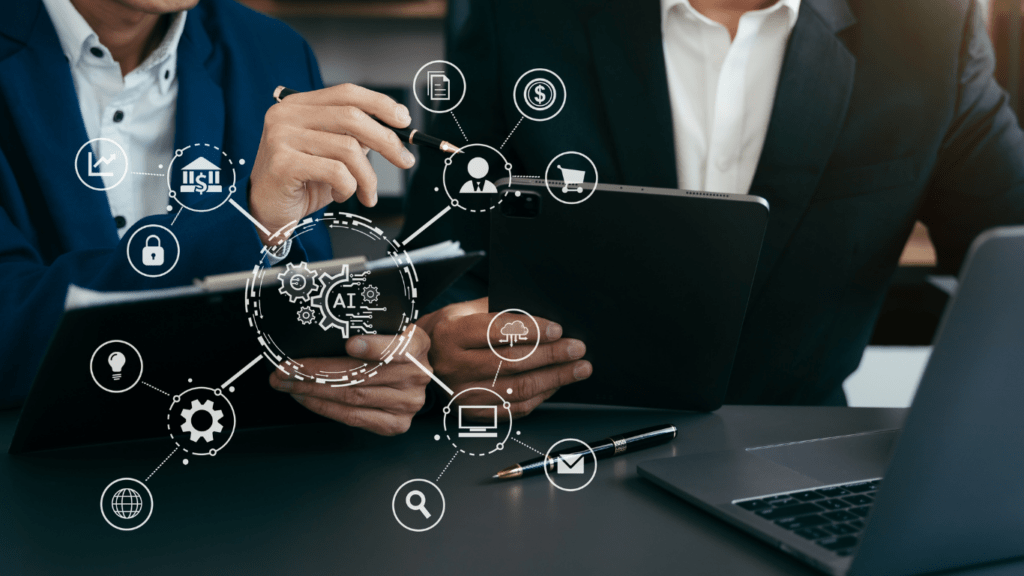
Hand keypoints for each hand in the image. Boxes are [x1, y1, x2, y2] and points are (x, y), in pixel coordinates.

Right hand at [248, 83, 416, 243]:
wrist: (267, 213)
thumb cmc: (300, 184)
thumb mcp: (331, 155)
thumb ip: (353, 139)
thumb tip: (391, 133)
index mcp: (299, 106)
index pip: (346, 93)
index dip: (380, 104)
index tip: (404, 120)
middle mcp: (287, 115)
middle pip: (352, 117)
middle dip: (387, 141)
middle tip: (404, 160)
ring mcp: (282, 137)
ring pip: (349, 149)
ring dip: (368, 177)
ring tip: (366, 193)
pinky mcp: (283, 163)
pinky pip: (336, 172)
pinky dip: (349, 188)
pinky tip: (341, 195)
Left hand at [268, 325, 430, 435]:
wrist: (414, 369)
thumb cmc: (392, 346)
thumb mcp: (390, 328)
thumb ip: (368, 328)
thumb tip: (322, 331)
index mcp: (417, 345)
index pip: (397, 348)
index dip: (373, 347)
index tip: (349, 344)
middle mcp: (417, 375)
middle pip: (361, 375)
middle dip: (316, 372)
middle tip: (287, 368)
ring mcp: (408, 403)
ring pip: (352, 397)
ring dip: (313, 391)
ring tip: (287, 383)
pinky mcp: (395, 424)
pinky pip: (353, 418)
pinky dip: (324, 407)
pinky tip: (306, 398)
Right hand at [417, 297, 591, 418]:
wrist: (419, 360)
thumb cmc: (450, 330)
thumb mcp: (466, 309)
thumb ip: (500, 309)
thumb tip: (543, 312)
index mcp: (451, 334)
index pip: (497, 331)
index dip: (532, 330)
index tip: (558, 329)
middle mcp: (453, 366)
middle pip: (511, 363)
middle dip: (551, 355)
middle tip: (577, 348)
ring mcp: (461, 394)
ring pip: (516, 389)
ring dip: (554, 379)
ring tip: (578, 369)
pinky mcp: (470, 413)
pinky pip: (512, 409)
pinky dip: (539, 397)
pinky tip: (555, 385)